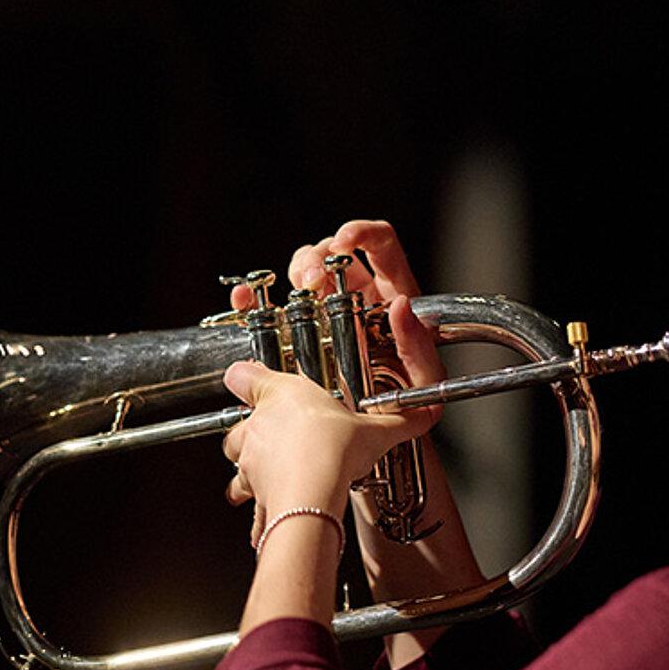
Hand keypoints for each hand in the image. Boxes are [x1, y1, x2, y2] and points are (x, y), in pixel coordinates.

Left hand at [220, 354, 440, 540]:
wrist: (313, 492)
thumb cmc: (332, 451)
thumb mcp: (375, 432)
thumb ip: (399, 424)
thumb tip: (422, 417)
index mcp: (281, 396)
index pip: (242, 375)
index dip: (244, 377)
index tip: (247, 380)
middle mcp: (258, 425)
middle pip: (237, 424)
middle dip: (250, 432)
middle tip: (274, 438)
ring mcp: (251, 459)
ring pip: (235, 460)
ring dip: (248, 468)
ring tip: (267, 475)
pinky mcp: (253, 490)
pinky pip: (247, 501)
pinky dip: (255, 509)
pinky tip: (263, 519)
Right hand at [230, 218, 445, 409]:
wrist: (367, 436)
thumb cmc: (404, 406)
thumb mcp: (423, 379)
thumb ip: (418, 345)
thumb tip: (401, 306)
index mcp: (389, 295)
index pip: (379, 244)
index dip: (361, 233)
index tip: (343, 242)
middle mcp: (356, 296)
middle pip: (332, 253)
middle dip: (317, 256)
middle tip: (311, 278)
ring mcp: (323, 312)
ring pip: (302, 271)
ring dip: (293, 272)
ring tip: (293, 292)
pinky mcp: (296, 333)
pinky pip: (270, 306)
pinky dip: (253, 298)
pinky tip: (246, 298)